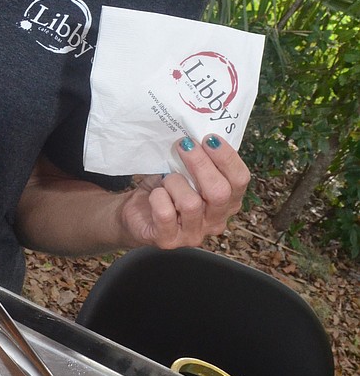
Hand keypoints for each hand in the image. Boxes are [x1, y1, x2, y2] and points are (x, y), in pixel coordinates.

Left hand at [118, 135, 249, 249]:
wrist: (137, 212)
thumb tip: (199, 135)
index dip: (227, 157)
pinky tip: (155, 194)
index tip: (208, 138)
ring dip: (174, 182)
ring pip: (191, 204)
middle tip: (184, 145)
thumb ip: (199, 159)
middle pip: (220, 192)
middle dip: (200, 164)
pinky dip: (158, 198)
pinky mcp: (169, 240)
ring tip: (166, 178)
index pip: (240, 180)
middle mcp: (215, 221)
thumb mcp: (186, 171)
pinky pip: (166, 214)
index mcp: (227, 202)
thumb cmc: (167, 188)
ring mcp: (193, 234)